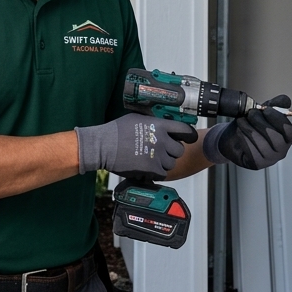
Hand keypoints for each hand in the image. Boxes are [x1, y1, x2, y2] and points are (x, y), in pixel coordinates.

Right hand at [76, 113, 194, 178]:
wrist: (103, 146)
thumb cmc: (116, 130)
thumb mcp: (136, 118)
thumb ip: (152, 121)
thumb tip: (163, 123)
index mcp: (159, 125)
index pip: (184, 129)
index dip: (188, 134)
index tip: (189, 137)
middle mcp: (161, 140)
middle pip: (179, 149)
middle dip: (172, 151)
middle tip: (162, 150)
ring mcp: (157, 156)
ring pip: (171, 163)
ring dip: (164, 162)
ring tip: (152, 159)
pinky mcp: (151, 169)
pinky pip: (163, 173)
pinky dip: (157, 172)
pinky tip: (148, 167)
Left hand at [202, 95, 291, 169]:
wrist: (232, 139)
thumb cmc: (250, 126)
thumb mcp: (262, 113)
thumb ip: (275, 105)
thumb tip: (286, 100)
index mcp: (286, 138)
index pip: (287, 128)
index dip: (276, 117)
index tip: (265, 109)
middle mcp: (281, 150)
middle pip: (275, 137)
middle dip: (260, 122)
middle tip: (250, 114)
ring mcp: (270, 159)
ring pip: (262, 144)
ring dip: (249, 129)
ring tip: (241, 121)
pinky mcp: (257, 164)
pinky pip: (251, 151)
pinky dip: (244, 138)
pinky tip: (239, 132)